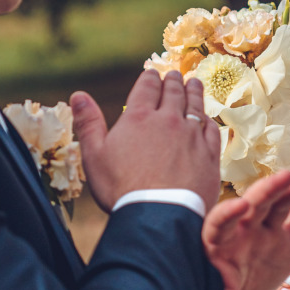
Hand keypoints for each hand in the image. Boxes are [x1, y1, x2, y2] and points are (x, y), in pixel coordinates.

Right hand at [72, 71, 220, 210]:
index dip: (150, 78)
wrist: (158, 215)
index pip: (146, 88)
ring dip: (194, 92)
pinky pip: (211, 130)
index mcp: (138, 117)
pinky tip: (207, 119)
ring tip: (194, 83)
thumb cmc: (121, 188)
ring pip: (195, 106)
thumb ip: (88, 123)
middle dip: (173, 81)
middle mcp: (168, 120)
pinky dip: (208, 120)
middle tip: (176, 74)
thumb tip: (77, 95)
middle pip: (173, 93)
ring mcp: (192, 136)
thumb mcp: (94, 156)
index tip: (152, 73)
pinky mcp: (209, 154)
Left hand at [202, 170, 289, 289]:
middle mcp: (240, 230)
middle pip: (252, 204)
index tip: (240, 205)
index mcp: (216, 242)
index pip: (218, 222)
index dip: (227, 212)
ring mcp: (263, 230)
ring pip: (277, 205)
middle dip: (267, 190)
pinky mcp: (284, 235)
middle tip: (285, 177)